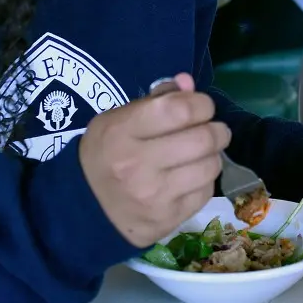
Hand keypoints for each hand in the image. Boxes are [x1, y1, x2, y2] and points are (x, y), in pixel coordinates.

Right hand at [78, 72, 230, 246]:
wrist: (85, 208)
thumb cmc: (106, 154)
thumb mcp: (117, 119)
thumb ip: (156, 99)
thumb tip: (188, 83)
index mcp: (121, 132)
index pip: (179, 109)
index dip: (201, 103)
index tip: (202, 107)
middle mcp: (136, 165)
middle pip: (203, 139)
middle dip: (217, 130)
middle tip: (213, 130)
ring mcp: (153, 196)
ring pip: (210, 166)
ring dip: (212, 156)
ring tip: (201, 153)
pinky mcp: (167, 219)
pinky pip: (206, 192)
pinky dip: (204, 180)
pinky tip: (190, 177)